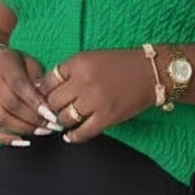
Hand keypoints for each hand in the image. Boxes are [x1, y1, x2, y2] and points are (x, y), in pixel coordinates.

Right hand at [0, 48, 59, 145]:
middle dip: (34, 118)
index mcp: (5, 68)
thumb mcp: (28, 62)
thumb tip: (50, 98)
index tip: (52, 114)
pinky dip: (5, 139)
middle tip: (52, 126)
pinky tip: (23, 142)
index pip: (20, 86)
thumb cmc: (13, 65)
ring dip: (25, 129)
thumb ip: (38, 78)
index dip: (36, 102)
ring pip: (2, 119)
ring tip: (43, 132)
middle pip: (12, 105)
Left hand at [35, 48, 155, 143]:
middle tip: (55, 110)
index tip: (47, 97)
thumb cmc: (120, 64)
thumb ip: (69, 71)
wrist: (151, 72)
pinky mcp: (106, 117)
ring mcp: (94, 101)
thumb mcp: (91, 58)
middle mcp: (83, 81)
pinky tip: (71, 135)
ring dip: (62, 121)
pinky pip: (82, 132)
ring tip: (65, 120)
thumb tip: (44, 88)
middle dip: (51, 108)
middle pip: (52, 101)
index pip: (47, 81)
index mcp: (78, 62)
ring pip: (64, 118)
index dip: (44, 91)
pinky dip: (73, 136)